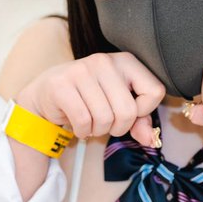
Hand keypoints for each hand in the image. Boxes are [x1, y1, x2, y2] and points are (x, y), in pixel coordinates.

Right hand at [18, 51, 165, 148]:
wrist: (48, 93)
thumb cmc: (89, 99)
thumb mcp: (119, 105)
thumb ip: (139, 121)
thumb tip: (150, 140)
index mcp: (126, 61)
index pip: (155, 92)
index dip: (144, 112)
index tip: (127, 111)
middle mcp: (105, 61)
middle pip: (128, 111)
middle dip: (118, 128)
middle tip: (105, 123)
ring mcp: (81, 70)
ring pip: (105, 119)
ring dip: (98, 130)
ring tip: (90, 122)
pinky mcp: (62, 85)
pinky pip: (83, 121)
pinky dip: (82, 131)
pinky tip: (79, 125)